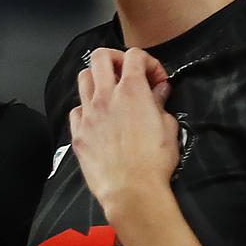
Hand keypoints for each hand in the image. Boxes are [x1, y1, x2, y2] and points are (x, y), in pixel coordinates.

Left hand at [69, 48, 179, 215]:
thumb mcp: (168, 127)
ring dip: (98, 79)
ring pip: (83, 78)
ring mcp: (88, 114)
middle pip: (100, 57)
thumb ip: (160, 103)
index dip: (149, 63)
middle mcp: (105, 97)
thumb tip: (158, 91)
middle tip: (127, 74)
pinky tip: (99, 119)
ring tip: (111, 94)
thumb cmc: (154, 162)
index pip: (134, 55)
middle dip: (116, 59)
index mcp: (131, 91)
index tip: (156, 80)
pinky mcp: (78, 133)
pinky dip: (86, 109)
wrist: (131, 191)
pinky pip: (76, 110)